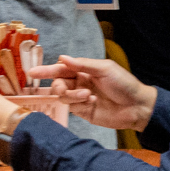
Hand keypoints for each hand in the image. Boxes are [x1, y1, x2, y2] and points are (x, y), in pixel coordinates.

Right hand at [28, 55, 158, 133]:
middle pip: (58, 84)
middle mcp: (80, 83)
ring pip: (63, 97)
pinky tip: (93, 102)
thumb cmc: (124, 84)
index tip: (32, 73)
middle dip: (59, 86)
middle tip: (64, 89)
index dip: (46, 70)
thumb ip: (82, 64)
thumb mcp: (105, 69)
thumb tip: (62, 58)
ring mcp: (81, 98)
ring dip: (72, 95)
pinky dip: (79, 104)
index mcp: (85, 70)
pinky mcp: (84, 112)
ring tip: (88, 96)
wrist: (136, 106)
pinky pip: (72, 108)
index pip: (61, 69)